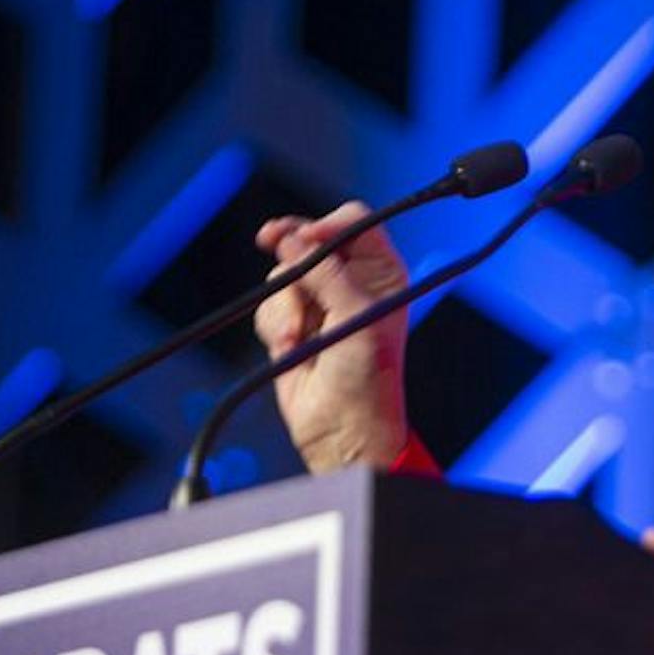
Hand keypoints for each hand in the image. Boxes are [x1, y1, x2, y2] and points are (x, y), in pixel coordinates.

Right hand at [251, 203, 410, 472]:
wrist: (342, 430)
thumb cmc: (367, 380)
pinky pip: (270, 303)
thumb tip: (294, 241)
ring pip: (284, 272)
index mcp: (382, 272)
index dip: (326, 225)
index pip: (354, 224)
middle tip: (271, 240)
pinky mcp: (293, 322)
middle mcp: (352, 281)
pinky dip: (275, 325)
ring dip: (285, 303)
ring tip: (299, 334)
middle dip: (292, 253)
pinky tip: (290, 348)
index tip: (305, 239)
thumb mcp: (355, 318)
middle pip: (309, 239)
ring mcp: (320, 301)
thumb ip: (325, 275)